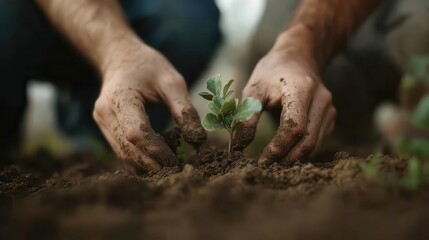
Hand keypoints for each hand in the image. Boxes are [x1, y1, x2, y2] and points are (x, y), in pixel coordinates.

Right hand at [93, 44, 205, 170]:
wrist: (120, 58)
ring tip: (169, 165)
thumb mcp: (172, 81)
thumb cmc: (148, 67)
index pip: (136, 133)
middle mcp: (105, 112)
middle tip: (177, 170)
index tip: (177, 161)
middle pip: (128, 148)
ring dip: (146, 163)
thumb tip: (198, 140)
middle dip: (152, 162)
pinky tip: (157, 158)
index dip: (156, 151)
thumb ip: (184, 109)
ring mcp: (101, 121)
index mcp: (120, 97)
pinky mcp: (104, 128)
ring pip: (123, 153)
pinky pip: (121, 149)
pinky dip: (139, 157)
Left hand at [232, 34, 335, 164]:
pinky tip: (286, 155)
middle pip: (307, 141)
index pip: (293, 128)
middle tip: (266, 168)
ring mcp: (329, 109)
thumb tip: (237, 147)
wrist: (299, 57)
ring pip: (315, 145)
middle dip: (286, 158)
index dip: (277, 148)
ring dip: (295, 159)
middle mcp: (321, 100)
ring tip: (274, 165)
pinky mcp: (330, 117)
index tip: (261, 161)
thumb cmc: (272, 72)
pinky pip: (318, 141)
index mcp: (301, 89)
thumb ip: (246, 116)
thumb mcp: (254, 88)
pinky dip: (302, 152)